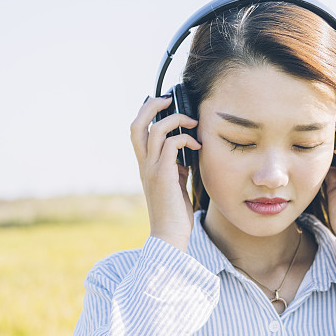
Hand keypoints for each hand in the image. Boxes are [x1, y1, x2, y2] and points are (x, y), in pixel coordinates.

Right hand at [129, 95, 202, 248]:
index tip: (165, 106)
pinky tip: (198, 146)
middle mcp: (144, 165)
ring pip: (156, 129)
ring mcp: (152, 169)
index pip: (138, 132)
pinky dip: (186, 139)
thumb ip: (178, 168)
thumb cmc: (175, 215)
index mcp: (146, 166)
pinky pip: (172, 144)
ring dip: (176, 120)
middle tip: (169, 99)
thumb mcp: (176, 185)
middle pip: (137, 124)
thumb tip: (188, 154)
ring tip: (193, 122)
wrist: (170, 236)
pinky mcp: (164, 175)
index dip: (147, 114)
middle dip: (152, 105)